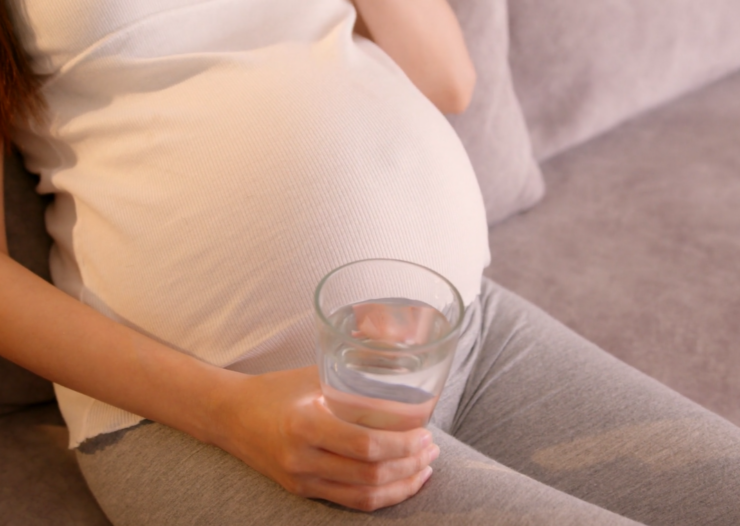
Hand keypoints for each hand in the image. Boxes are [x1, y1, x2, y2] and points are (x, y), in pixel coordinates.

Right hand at [208, 366, 438, 510]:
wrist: (228, 416)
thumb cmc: (274, 389)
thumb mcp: (313, 374)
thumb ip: (352, 371)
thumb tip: (396, 347)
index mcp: (305, 424)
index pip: (365, 445)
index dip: (403, 443)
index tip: (425, 431)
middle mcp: (302, 459)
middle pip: (370, 474)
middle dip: (410, 464)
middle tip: (431, 448)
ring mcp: (301, 480)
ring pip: (363, 495)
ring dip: (401, 484)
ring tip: (424, 467)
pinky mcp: (301, 491)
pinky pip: (349, 502)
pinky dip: (380, 496)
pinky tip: (399, 483)